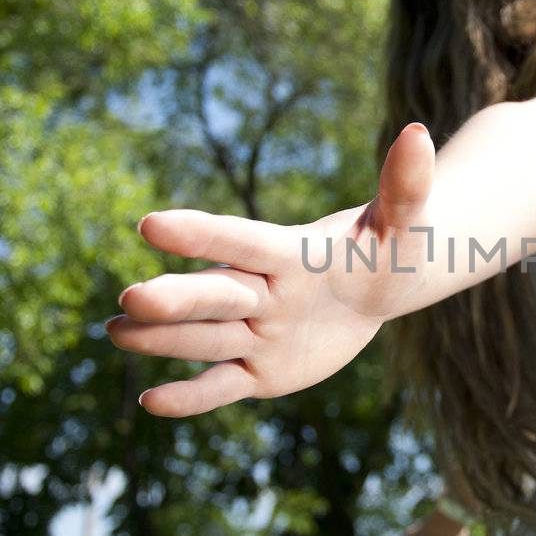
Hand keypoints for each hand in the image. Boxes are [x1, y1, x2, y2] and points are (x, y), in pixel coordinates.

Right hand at [107, 123, 436, 416]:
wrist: (378, 286)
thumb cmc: (389, 246)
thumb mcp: (405, 220)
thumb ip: (406, 184)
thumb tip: (419, 133)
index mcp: (289, 252)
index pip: (242, 241)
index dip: (203, 236)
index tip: (152, 224)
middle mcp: (262, 290)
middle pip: (215, 295)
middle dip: (176, 299)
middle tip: (131, 299)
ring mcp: (257, 332)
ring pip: (207, 339)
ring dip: (164, 340)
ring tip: (116, 333)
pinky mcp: (260, 370)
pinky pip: (222, 386)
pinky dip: (192, 397)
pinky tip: (151, 403)